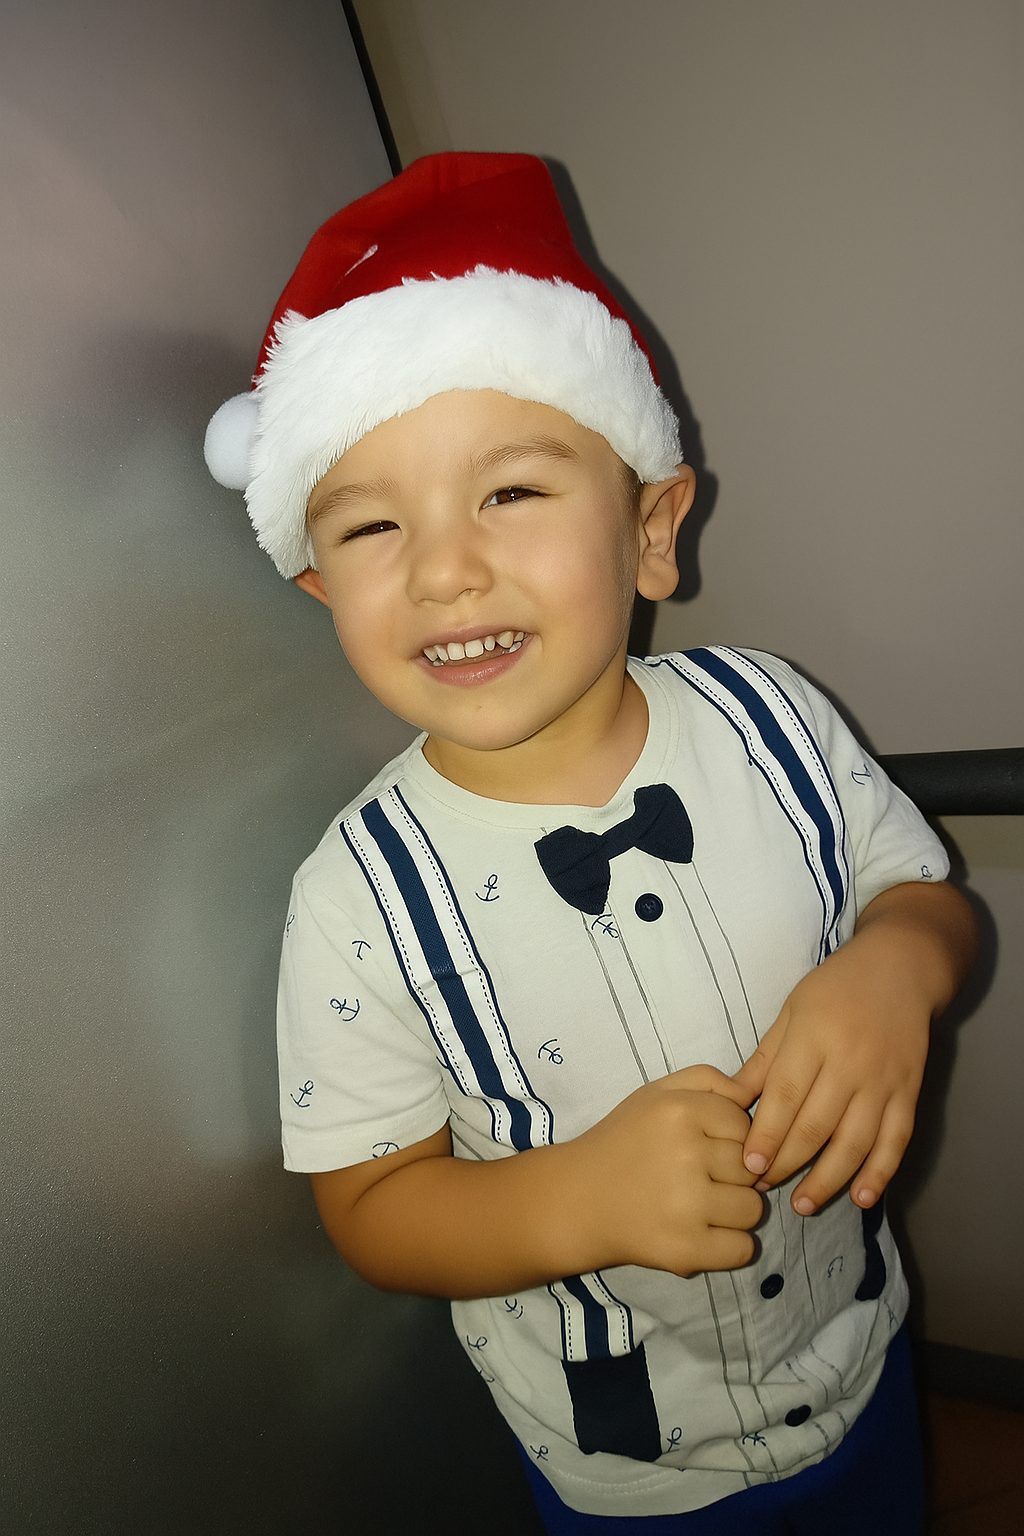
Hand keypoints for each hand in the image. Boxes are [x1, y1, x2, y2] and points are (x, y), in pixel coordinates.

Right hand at [567, 1065, 762, 1276]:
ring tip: (701, 1206)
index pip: (743, 1125)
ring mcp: (687, 1206)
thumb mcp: (656, 1092)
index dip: (729, 1137)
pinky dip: (730, 1246)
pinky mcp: (685, 1250)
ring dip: (734, 1211)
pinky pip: (743, 1249)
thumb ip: (707, 1080)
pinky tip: (703, 1234)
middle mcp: (686, 1155)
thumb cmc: (622, 1142)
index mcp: (680, 1111)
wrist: (576, 1200)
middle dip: (733, 1174)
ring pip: (753, 1210)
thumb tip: (750, 1094)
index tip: (703, 1147)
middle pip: (750, 1168)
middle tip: (698, 1178)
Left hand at [733, 920, 932, 1214]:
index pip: (786, 1098)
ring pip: (855, 1142)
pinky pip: (896, 1141)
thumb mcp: (790, 1012)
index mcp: (813, 1039)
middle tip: (761, 1188)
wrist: (900, 969)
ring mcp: (883, 1081)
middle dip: (787, 1163)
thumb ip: (764, 1060)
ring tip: (803, 1204)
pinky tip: (863, 1198)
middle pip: (816, 1126)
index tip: (747, 1166)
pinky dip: (881, 1173)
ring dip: (829, 1179)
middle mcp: (849, 1063)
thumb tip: (731, 1101)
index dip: (767, 1136)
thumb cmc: (834, 988)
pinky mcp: (909, 1093)